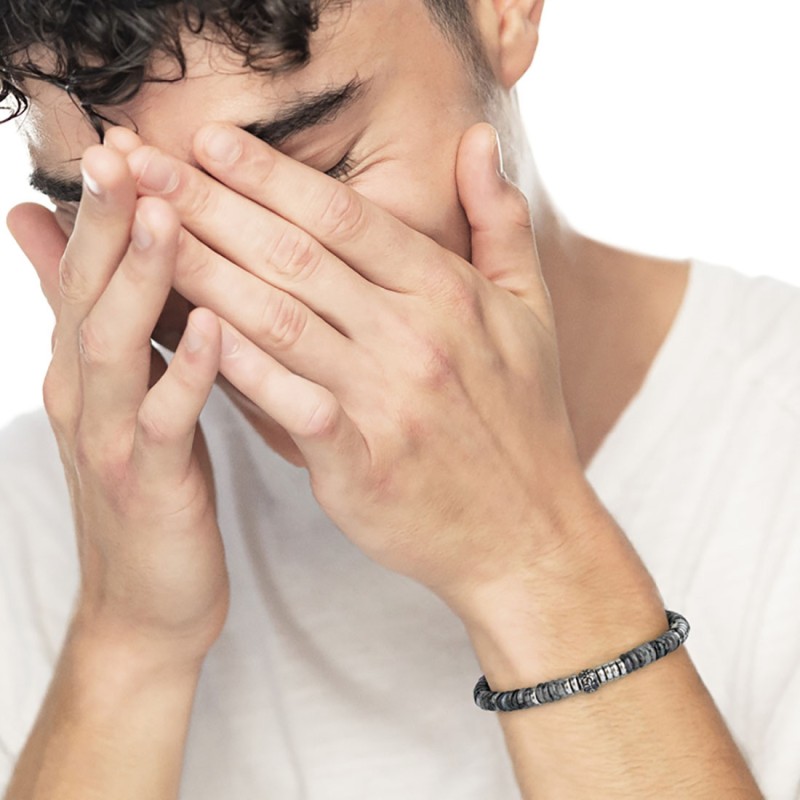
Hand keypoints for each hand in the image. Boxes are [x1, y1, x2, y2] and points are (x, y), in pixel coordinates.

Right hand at [7, 138, 227, 667]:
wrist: (148, 602)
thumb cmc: (151, 487)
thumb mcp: (122, 401)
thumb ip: (104, 330)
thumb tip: (63, 255)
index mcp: (89, 368)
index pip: (88, 270)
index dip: (102, 205)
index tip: (122, 138)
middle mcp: (88, 393)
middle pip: (90, 292)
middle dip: (108, 219)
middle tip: (124, 148)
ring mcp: (113, 439)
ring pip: (117, 346)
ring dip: (140, 278)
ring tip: (167, 214)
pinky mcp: (151, 484)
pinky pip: (169, 420)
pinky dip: (188, 371)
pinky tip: (215, 327)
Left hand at [127, 123, 594, 612]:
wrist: (527, 530)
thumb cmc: (523, 419)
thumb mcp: (531, 310)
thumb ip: (500, 221)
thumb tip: (475, 139)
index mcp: (448, 294)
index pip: (344, 216)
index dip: (270, 175)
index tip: (208, 141)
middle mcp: (415, 338)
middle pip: (296, 256)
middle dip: (210, 205)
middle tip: (143, 164)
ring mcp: (389, 403)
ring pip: (280, 320)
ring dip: (203, 272)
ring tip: (140, 233)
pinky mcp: (365, 466)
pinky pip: (293, 408)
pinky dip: (242, 370)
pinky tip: (193, 334)